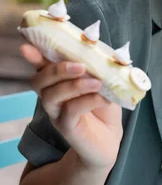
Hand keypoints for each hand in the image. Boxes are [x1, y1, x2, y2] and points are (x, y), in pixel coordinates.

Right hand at [21, 43, 122, 169]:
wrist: (110, 138)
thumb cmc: (103, 106)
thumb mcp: (104, 81)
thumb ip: (98, 66)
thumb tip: (99, 46)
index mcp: (58, 81)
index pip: (42, 66)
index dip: (34, 56)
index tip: (27, 47)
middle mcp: (52, 96)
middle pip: (39, 81)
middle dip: (56, 70)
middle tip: (81, 66)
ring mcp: (57, 113)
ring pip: (50, 97)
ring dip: (73, 86)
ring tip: (96, 83)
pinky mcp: (67, 128)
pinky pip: (70, 111)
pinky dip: (88, 101)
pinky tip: (104, 98)